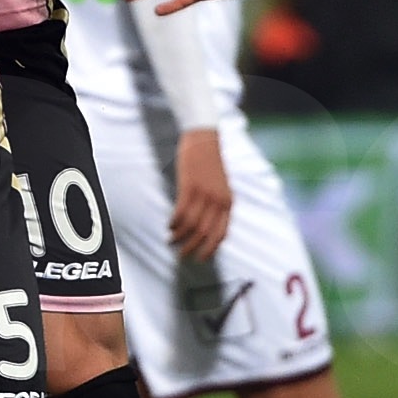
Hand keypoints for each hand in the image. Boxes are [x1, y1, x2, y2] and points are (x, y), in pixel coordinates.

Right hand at [170, 128, 231, 260]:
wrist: (204, 138)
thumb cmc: (209, 163)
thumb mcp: (220, 186)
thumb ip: (216, 205)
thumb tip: (206, 226)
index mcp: (228, 202)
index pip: (222, 234)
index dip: (211, 249)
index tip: (201, 258)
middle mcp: (218, 200)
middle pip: (205, 233)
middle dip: (192, 248)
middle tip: (182, 255)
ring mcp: (204, 193)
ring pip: (191, 225)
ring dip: (180, 236)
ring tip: (172, 240)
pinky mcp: (190, 186)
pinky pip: (181, 212)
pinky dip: (174, 222)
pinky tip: (169, 225)